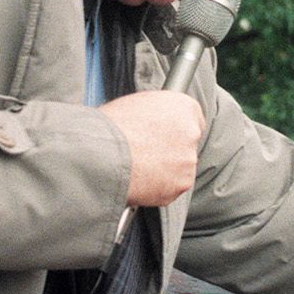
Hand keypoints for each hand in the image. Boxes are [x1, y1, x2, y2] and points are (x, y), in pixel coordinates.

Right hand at [100, 91, 203, 206]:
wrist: (101, 154)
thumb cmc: (110, 127)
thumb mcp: (135, 105)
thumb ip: (154, 114)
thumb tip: (152, 123)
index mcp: (183, 106)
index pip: (192, 120)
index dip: (175, 130)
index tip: (165, 137)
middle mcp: (191, 131)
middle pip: (187, 145)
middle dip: (171, 151)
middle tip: (146, 154)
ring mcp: (188, 159)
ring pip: (180, 168)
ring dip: (165, 171)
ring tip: (139, 168)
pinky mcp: (182, 183)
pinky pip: (172, 187)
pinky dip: (159, 188)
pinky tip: (141, 180)